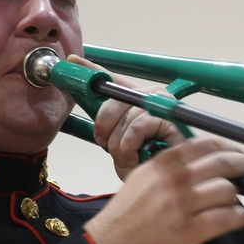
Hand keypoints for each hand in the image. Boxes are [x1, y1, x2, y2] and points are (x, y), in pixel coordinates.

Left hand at [66, 54, 185, 180]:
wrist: (169, 181)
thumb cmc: (147, 162)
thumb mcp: (120, 142)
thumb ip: (108, 126)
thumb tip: (88, 109)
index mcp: (139, 98)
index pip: (113, 79)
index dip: (92, 70)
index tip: (74, 62)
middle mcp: (152, 95)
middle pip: (114, 99)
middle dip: (104, 127)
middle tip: (107, 145)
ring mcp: (163, 103)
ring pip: (125, 117)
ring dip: (119, 145)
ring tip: (127, 157)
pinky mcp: (170, 117)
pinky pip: (137, 127)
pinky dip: (131, 147)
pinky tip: (137, 157)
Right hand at [83, 137, 243, 243]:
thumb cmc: (126, 215)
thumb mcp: (143, 177)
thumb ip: (170, 166)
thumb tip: (202, 161)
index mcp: (163, 164)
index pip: (206, 144)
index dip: (230, 147)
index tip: (239, 153)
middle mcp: (174, 180)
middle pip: (223, 163)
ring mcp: (183, 206)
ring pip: (226, 191)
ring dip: (236, 196)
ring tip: (234, 201)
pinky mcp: (190, 231)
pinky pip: (226, 218)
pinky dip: (239, 217)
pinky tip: (240, 218)